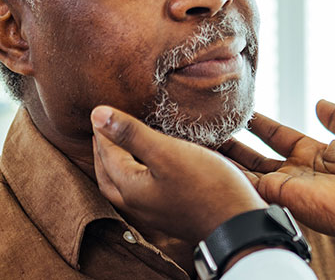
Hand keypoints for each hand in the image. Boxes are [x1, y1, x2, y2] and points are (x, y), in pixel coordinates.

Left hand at [90, 105, 266, 241]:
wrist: (238, 224)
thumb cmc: (207, 186)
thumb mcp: (168, 153)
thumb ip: (132, 134)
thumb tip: (96, 114)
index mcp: (130, 188)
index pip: (107, 154)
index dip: (103, 130)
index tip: (100, 110)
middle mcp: (137, 204)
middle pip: (108, 175)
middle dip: (103, 151)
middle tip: (104, 130)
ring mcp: (154, 213)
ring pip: (124, 186)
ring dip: (118, 165)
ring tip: (124, 146)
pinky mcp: (171, 214)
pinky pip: (142, 192)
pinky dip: (137, 175)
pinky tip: (153, 167)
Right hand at [218, 99, 334, 266]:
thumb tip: (321, 102)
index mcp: (314, 153)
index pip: (279, 136)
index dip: (261, 125)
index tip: (243, 112)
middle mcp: (296, 170)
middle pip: (257, 156)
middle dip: (234, 144)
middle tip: (212, 129)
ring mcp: (286, 185)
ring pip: (247, 170)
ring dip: (225, 157)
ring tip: (201, 141)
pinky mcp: (279, 196)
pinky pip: (248, 182)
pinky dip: (228, 172)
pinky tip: (209, 157)